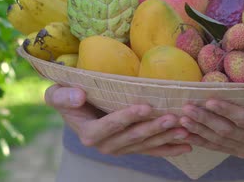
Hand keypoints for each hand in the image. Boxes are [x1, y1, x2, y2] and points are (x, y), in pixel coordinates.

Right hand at [45, 84, 191, 156]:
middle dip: (154, 129)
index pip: (110, 126)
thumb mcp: (56, 93)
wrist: (75, 108)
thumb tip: (79, 96)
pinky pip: (152, 150)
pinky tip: (187, 145)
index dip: (128, 117)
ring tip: (184, 129)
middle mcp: (105, 145)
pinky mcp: (132, 148)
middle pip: (133, 138)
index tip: (145, 107)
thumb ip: (63, 96)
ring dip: (166, 138)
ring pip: (146, 145)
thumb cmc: (67, 96)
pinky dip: (170, 148)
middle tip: (172, 118)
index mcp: (89, 133)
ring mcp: (120, 149)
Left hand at [179, 85, 243, 158]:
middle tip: (187, 107)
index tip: (210, 101)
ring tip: (181, 117)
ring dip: (198, 129)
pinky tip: (184, 132)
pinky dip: (199, 140)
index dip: (228, 111)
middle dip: (205, 119)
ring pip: (218, 140)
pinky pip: (216, 146)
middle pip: (227, 131)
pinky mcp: (239, 149)